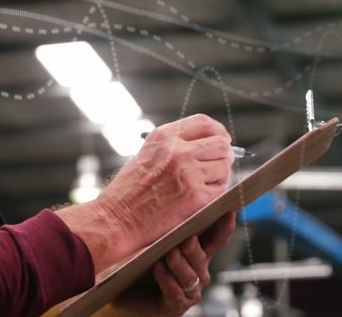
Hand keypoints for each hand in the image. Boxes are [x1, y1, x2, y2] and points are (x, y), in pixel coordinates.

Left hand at [97, 212, 236, 316]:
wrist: (121, 290)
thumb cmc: (137, 262)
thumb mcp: (151, 239)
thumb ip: (164, 225)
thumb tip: (170, 201)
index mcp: (195, 253)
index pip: (215, 239)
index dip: (224, 227)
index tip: (229, 212)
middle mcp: (196, 271)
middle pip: (202, 257)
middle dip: (195, 248)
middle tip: (186, 238)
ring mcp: (188, 290)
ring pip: (190, 276)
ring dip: (179, 264)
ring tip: (168, 254)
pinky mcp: (176, 305)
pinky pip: (176, 293)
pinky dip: (168, 281)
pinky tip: (159, 270)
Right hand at [99, 114, 233, 260]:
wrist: (117, 218)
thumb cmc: (129, 190)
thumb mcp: (147, 154)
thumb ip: (175, 145)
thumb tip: (208, 144)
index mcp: (164, 136)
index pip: (205, 123)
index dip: (218, 132)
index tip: (221, 141)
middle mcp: (178, 151)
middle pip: (221, 144)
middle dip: (222, 156)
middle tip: (215, 167)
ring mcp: (189, 173)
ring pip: (224, 168)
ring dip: (217, 177)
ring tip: (199, 186)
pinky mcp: (198, 197)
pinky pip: (220, 190)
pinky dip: (214, 195)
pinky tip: (196, 199)